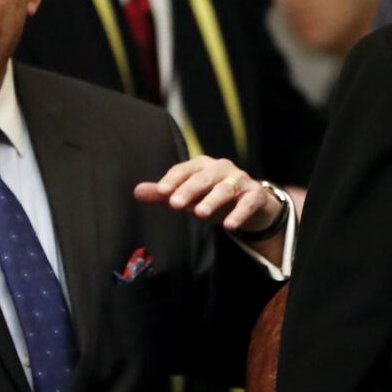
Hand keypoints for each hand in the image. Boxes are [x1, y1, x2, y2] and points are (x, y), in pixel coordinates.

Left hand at [134, 155, 284, 233]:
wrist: (251, 203)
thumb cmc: (213, 196)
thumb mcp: (188, 196)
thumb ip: (164, 194)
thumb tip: (136, 191)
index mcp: (202, 165)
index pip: (184, 169)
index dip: (173, 180)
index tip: (160, 192)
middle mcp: (221, 168)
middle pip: (203, 177)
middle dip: (189, 189)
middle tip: (175, 204)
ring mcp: (240, 180)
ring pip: (226, 188)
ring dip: (212, 200)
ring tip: (199, 213)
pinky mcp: (255, 195)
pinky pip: (248, 202)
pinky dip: (239, 213)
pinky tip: (229, 226)